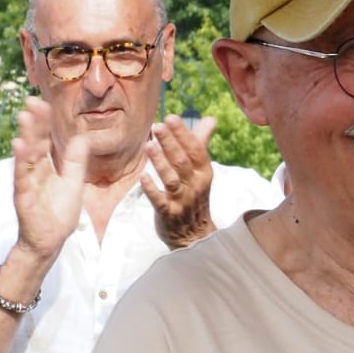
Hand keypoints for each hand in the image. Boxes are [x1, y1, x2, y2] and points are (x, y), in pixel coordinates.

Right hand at [10, 99, 89, 263]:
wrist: (51, 240)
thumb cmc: (59, 211)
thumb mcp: (73, 181)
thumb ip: (75, 160)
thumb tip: (81, 136)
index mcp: (46, 166)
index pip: (45, 140)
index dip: (45, 123)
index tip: (43, 102)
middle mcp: (34, 171)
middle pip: (34, 143)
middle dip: (33, 123)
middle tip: (31, 101)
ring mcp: (27, 183)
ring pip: (26, 156)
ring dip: (26, 137)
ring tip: (25, 117)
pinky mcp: (24, 196)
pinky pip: (22, 177)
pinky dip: (21, 162)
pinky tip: (19, 146)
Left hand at [145, 115, 217, 248]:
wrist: (194, 235)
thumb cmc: (195, 196)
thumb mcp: (201, 170)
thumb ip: (201, 143)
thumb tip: (210, 119)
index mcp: (204, 172)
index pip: (196, 149)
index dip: (183, 133)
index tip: (171, 117)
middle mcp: (196, 184)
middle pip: (183, 161)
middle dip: (170, 143)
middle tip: (156, 126)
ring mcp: (182, 200)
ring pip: (172, 179)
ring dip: (160, 162)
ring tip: (148, 146)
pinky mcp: (169, 214)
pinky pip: (160, 201)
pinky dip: (152, 189)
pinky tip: (143, 177)